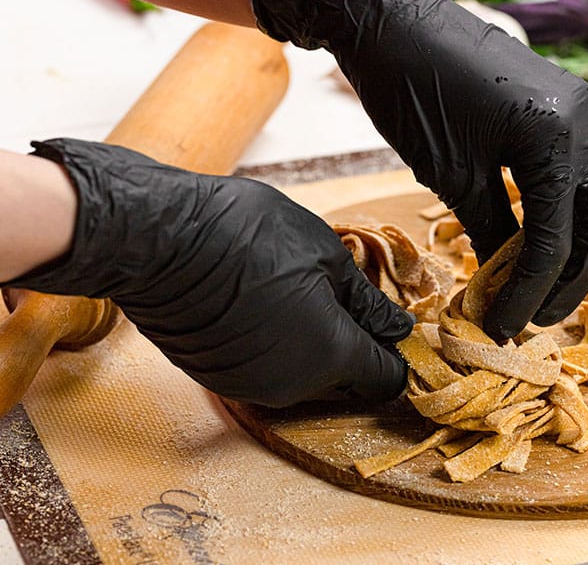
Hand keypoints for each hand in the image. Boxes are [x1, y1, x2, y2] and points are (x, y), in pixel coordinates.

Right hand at [8, 139, 412, 407]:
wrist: (157, 238)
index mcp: (331, 353)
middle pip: (346, 380)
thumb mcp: (323, 253)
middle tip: (343, 300)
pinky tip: (262, 307)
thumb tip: (397, 328)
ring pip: (304, 377)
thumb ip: (366, 301)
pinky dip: (275, 348)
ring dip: (312, 347)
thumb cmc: (247, 234)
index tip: (393, 330)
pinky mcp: (218, 378)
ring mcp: (251, 386)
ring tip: (297, 295)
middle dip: (355, 347)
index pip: (386, 379)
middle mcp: (293, 385)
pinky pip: (265, 371)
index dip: (397, 355)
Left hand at [249, 0, 587, 339]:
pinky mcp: (555, 109)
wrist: (389, 24)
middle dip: (570, 275)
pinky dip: (553, 212)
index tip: (505, 327)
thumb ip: (490, 231)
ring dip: (567, 247)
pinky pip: (568, 173)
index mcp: (557, 134)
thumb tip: (507, 283)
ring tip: (535, 291)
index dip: (532, 290)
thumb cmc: (410, 91)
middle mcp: (581, 120)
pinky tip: (529, 245)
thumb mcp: (451, 174)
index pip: (558, 236)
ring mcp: (573, 110)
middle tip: (536, 318)